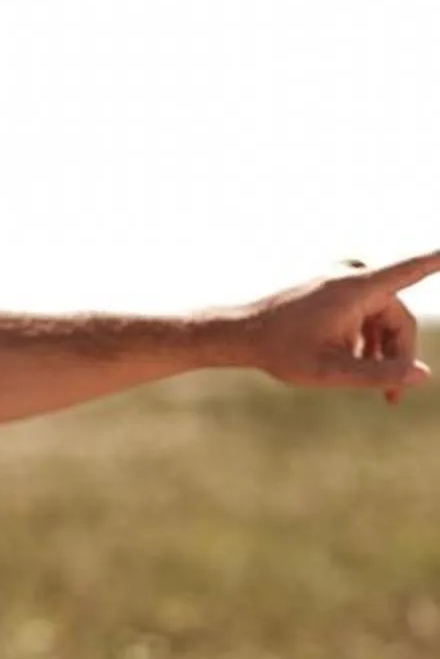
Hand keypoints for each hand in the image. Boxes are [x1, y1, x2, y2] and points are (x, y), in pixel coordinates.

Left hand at [220, 251, 438, 404]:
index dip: (436, 259)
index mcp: (356, 287)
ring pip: (382, 321)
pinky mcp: (333, 288)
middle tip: (391, 399)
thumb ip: (378, 375)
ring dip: (381, 352)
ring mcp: (342, 280)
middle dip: (397, 357)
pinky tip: (354, 366)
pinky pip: (365, 315)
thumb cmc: (280, 350)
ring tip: (373, 391)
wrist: (238, 334)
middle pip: (397, 320)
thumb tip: (422, 375)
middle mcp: (352, 276)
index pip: (409, 269)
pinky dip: (365, 340)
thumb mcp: (330, 371)